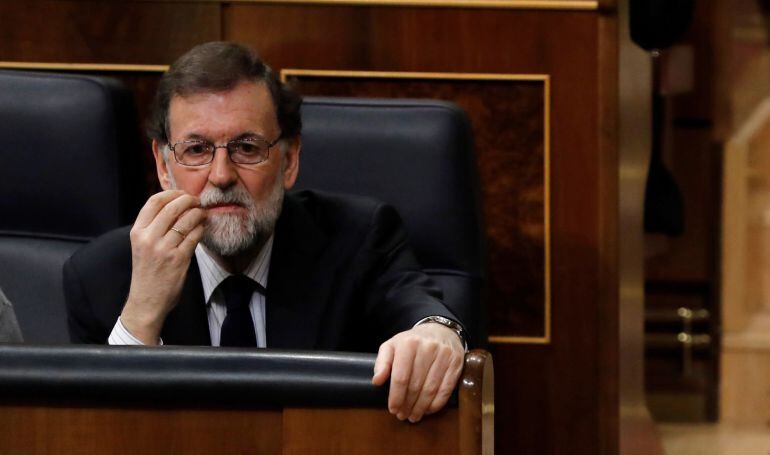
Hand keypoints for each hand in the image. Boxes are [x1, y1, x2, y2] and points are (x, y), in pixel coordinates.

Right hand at [120, 190, 205, 344]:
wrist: (146, 301)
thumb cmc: (147, 272)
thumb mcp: (142, 245)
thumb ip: (153, 226)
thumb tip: (174, 204)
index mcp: (137, 232)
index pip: (154, 201)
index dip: (171, 193)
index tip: (182, 194)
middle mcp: (148, 238)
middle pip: (172, 207)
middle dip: (189, 200)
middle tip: (197, 201)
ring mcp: (164, 249)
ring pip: (187, 220)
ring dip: (198, 213)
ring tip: (202, 213)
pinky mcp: (179, 259)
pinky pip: (195, 236)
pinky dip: (201, 229)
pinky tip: (202, 228)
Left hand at [372, 322, 464, 422]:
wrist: (440, 330)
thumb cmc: (412, 342)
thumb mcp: (392, 345)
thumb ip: (382, 362)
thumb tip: (377, 381)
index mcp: (408, 344)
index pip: (401, 377)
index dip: (396, 397)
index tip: (393, 409)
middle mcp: (427, 348)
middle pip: (415, 385)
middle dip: (407, 404)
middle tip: (402, 415)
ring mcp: (444, 355)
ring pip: (431, 390)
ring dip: (421, 407)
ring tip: (414, 416)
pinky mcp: (456, 363)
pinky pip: (446, 389)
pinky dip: (436, 404)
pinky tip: (428, 410)